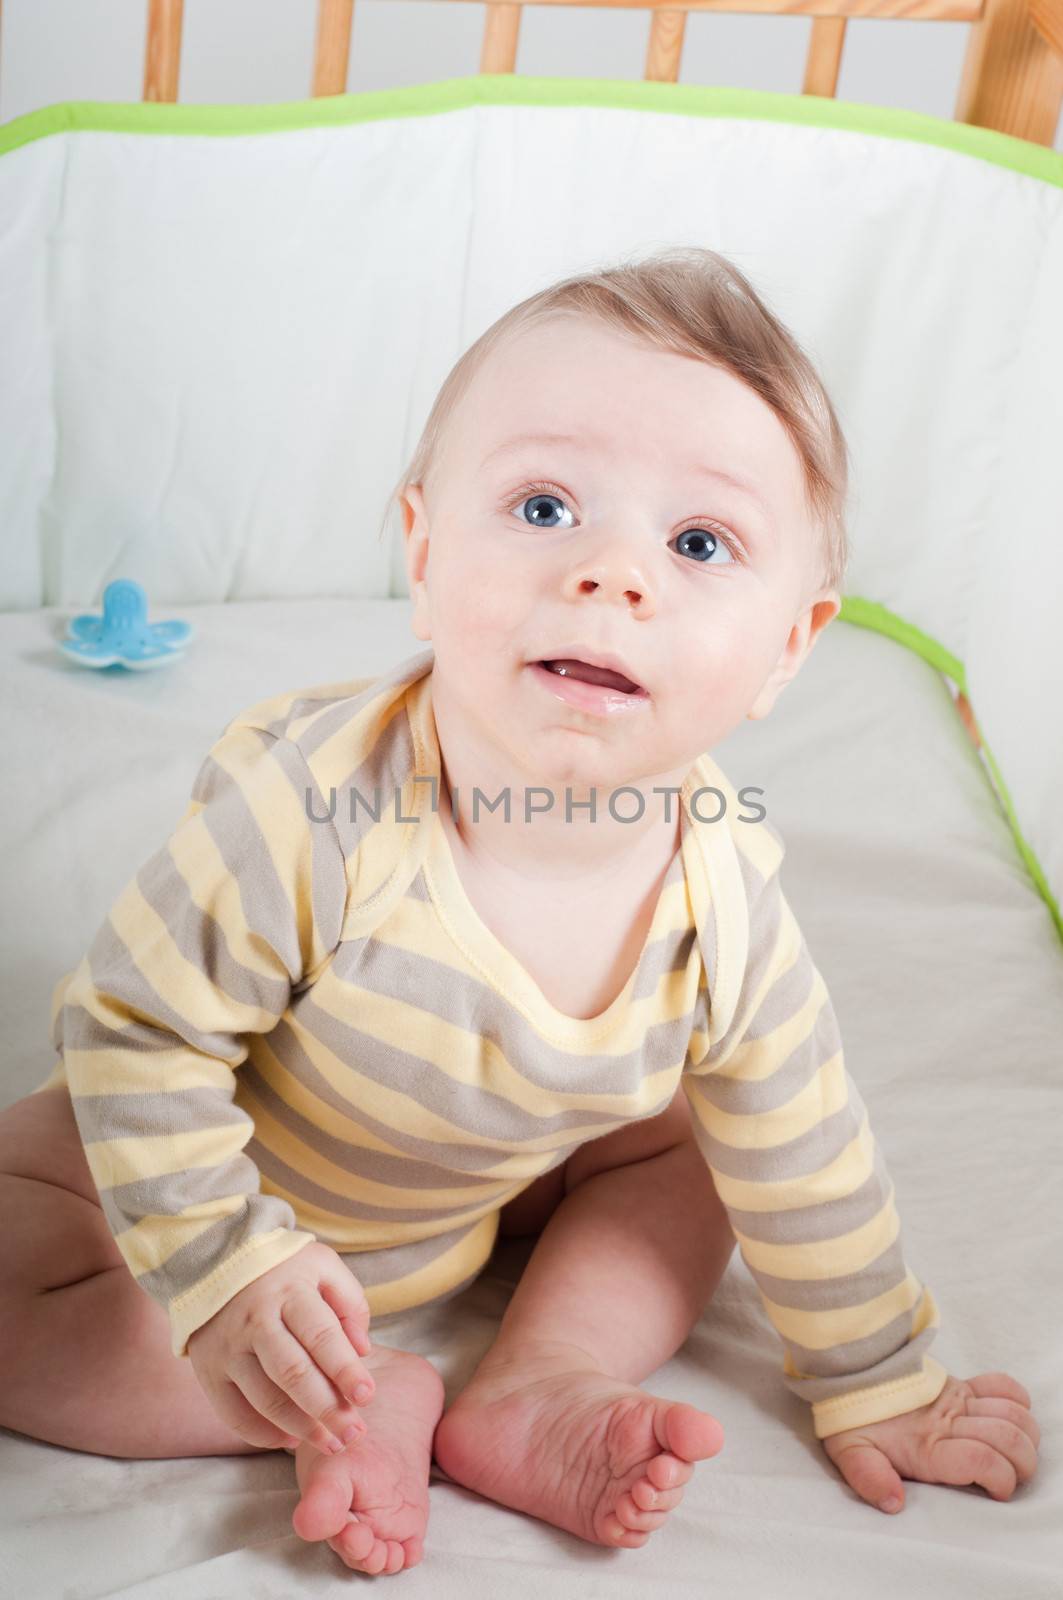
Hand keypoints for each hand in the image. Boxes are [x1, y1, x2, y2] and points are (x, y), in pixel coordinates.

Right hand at [187, 1241, 375, 1455]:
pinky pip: (233, 1414)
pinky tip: (291, 1439)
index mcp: (288, 1291)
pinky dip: (263, 1434)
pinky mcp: (208, 1371)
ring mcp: (228, 1348)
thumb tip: (362, 1351)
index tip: (366, 1395)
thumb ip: (349, 1302)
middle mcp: (254, 1321)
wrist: (214, 1262)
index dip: (345, 1369)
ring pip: (265, 1399)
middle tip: (354, 1432)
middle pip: (293, 1374)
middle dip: (327, 1409)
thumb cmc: (282, 1268)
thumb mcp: (322, 1266)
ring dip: (302, 1428)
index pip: (320, 1336)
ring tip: (332, 1442)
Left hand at [821, 1371, 1039, 1513]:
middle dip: (1022, 1464)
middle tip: (1010, 1477)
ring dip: (1026, 1437)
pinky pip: (1003, 1385)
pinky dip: (1019, 1402)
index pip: (983, 1460)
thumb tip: (894, 1503)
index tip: (997, 1493)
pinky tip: (1012, 1419)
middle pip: (1009, 1438)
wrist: (852, 1371)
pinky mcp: (962, 1384)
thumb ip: (870, 1478)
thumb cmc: (853, 1418)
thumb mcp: (849, 1453)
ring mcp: (958, 1398)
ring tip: (1015, 1454)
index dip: (1002, 1480)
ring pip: (1014, 1413)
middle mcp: (949, 1420)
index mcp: (927, 1445)